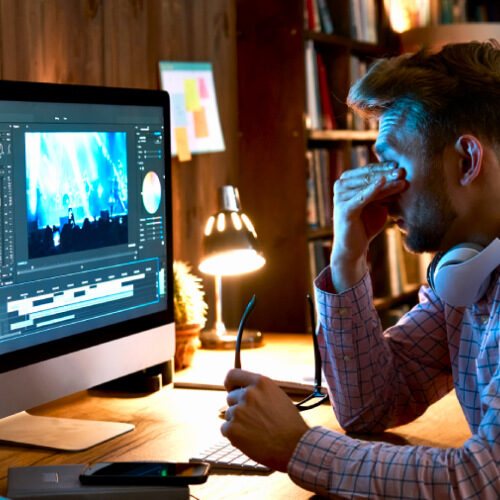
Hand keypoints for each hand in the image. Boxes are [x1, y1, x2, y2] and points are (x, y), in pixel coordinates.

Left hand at [221, 369, 309, 471]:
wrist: (295, 446)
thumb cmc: (289, 424)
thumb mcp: (277, 397)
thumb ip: (259, 392)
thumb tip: (242, 392)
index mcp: (260, 382)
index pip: (233, 375)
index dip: (230, 383)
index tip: (231, 389)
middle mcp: (248, 393)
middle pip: (230, 398)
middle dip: (238, 407)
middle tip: (253, 420)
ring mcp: (239, 411)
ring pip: (229, 415)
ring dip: (238, 423)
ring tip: (256, 431)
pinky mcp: (233, 429)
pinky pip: (225, 429)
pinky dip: (234, 436)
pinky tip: (249, 440)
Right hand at [331, 163, 406, 290]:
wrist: (354, 247)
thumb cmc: (365, 224)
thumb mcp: (378, 203)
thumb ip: (385, 190)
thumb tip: (402, 174)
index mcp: (347, 182)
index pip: (368, 170)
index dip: (384, 167)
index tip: (400, 164)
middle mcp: (340, 186)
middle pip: (368, 176)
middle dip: (386, 173)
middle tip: (403, 170)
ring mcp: (340, 197)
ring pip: (367, 186)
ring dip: (386, 182)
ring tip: (401, 179)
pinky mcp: (344, 209)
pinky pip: (361, 197)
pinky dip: (371, 189)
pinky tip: (382, 182)